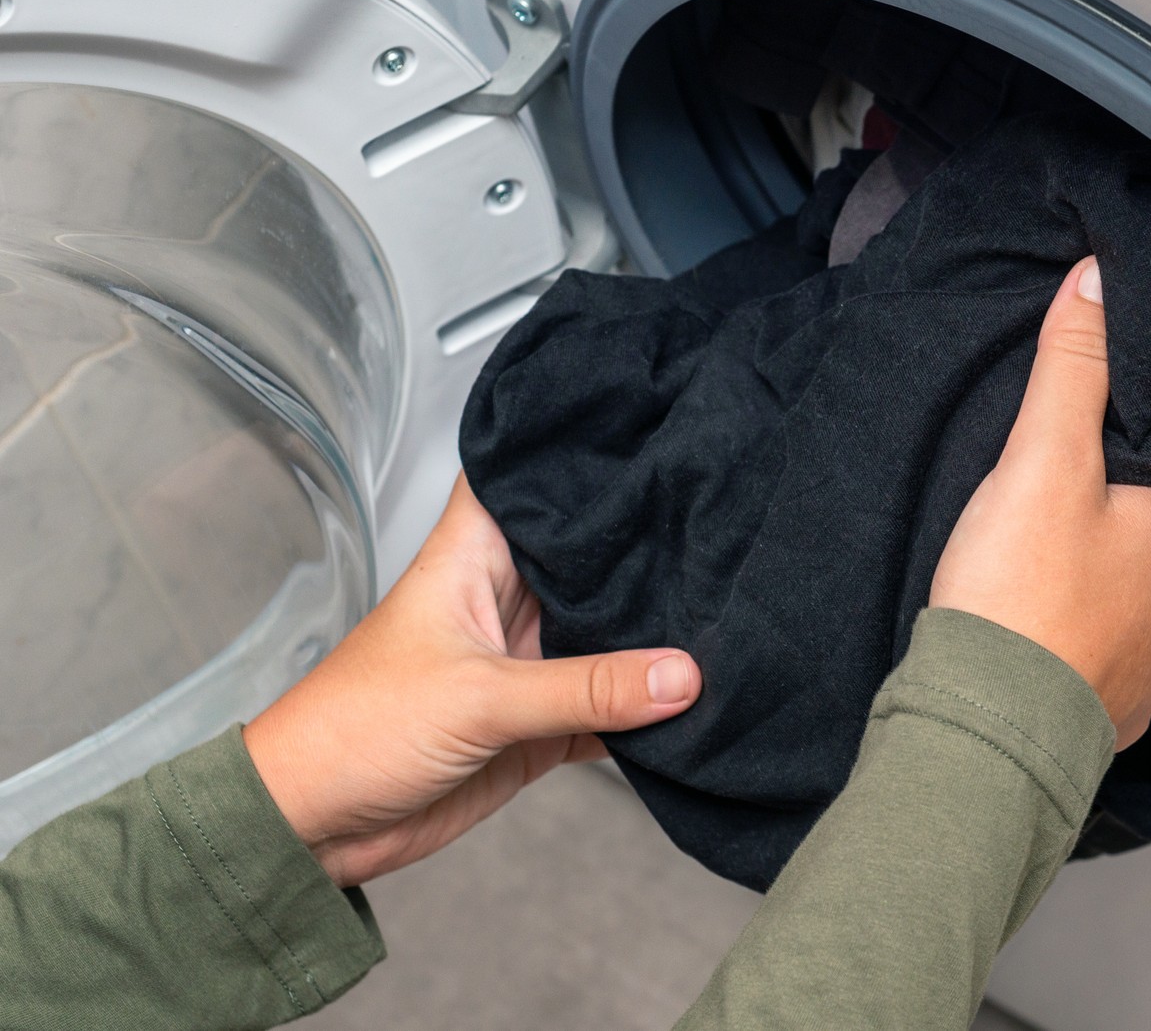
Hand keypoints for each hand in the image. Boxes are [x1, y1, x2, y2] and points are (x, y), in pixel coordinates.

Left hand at [243, 476, 700, 886]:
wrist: (315, 829)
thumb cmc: (351, 733)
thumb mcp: (478, 700)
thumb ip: (585, 688)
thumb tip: (681, 675)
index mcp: (472, 559)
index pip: (523, 476)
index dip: (575, 448)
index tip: (646, 428)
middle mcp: (503, 601)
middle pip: (585, 557)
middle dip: (643, 549)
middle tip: (719, 528)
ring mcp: (523, 664)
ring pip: (606, 636)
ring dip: (651, 639)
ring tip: (726, 615)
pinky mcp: (536, 726)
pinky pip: (607, 709)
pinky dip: (644, 713)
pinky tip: (694, 706)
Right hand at [929, 258, 1150, 747]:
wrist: (987, 728)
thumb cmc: (1022, 595)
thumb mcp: (1041, 461)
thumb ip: (1073, 367)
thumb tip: (1099, 280)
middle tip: (1126, 468)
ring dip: (1139, 568)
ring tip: (1087, 540)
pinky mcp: (1126, 703)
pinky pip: (1132, 651)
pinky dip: (1110, 627)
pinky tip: (1069, 610)